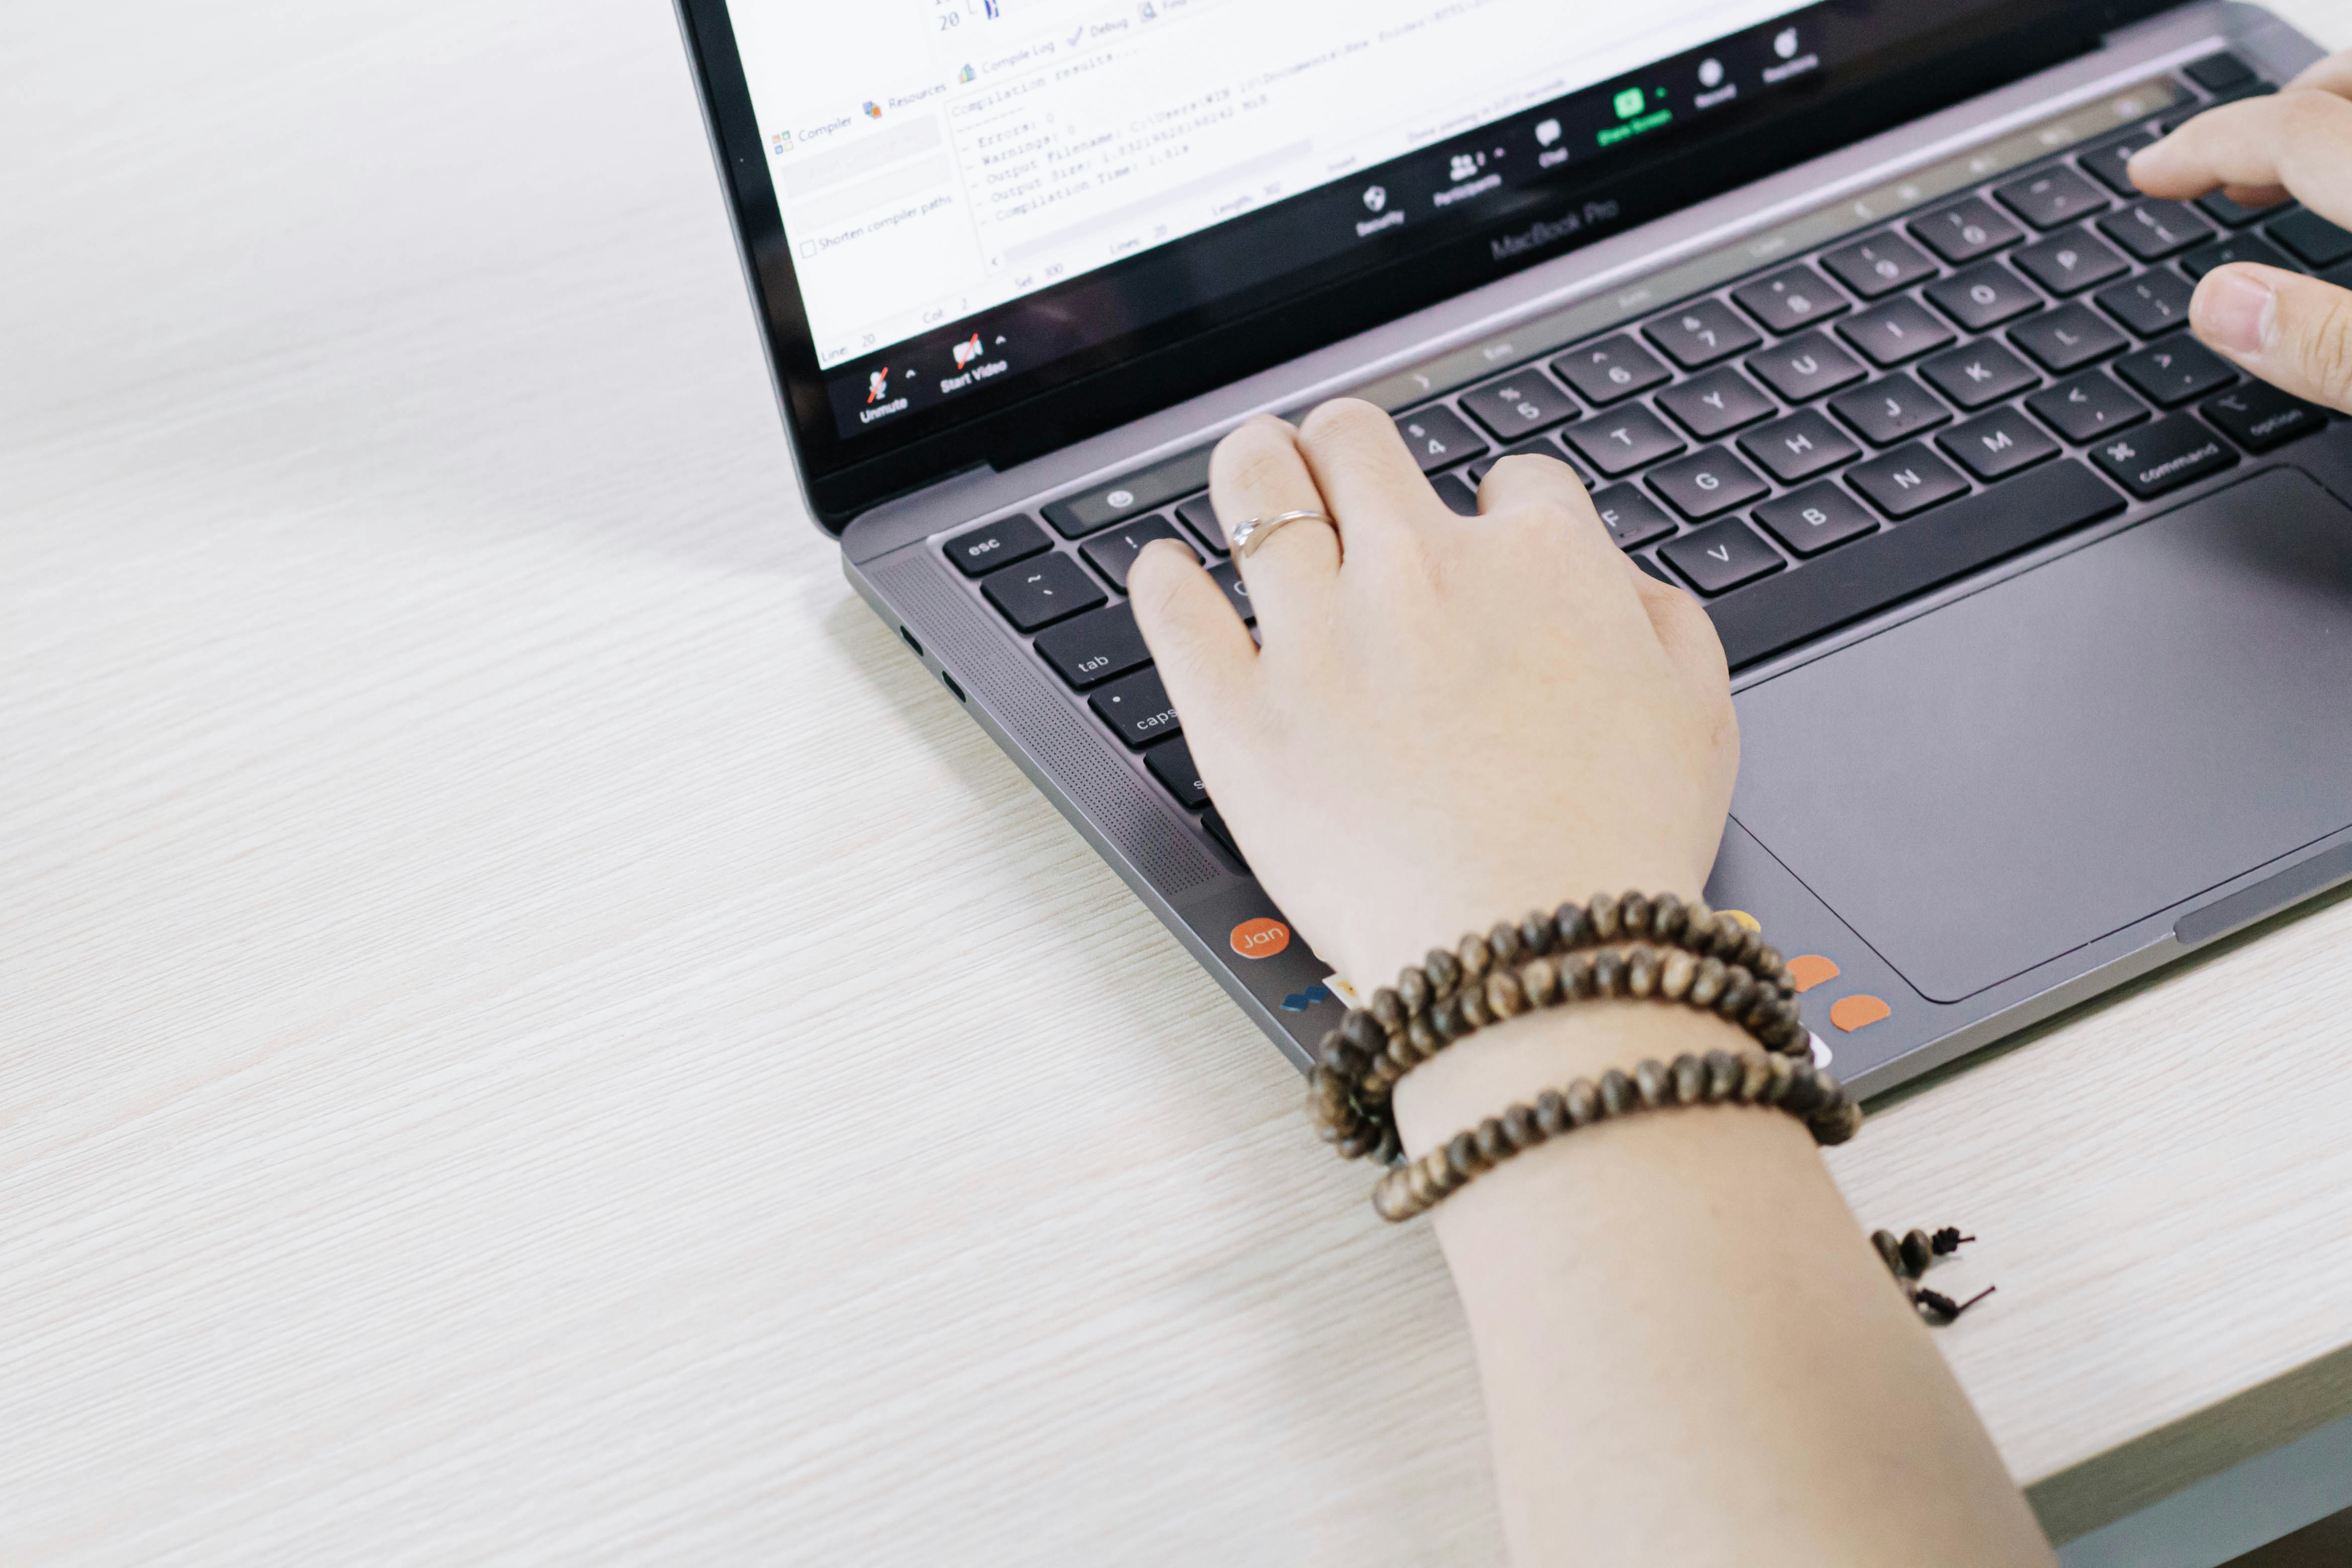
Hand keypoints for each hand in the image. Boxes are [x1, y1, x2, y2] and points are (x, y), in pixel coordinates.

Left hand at [1125, 400, 1736, 992]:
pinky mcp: (1239, 712)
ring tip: (1254, 467)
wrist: (1530, 956)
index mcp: (1540, 562)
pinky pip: (1175, 610)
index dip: (1498, 510)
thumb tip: (1615, 580)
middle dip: (1350, 447)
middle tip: (1337, 468)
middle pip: (1360, 445)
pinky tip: (1168, 573)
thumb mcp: (1699, 716)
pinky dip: (1164, 581)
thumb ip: (1660, 619)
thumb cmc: (1616, 853)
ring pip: (1258, 488)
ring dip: (1255, 464)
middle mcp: (1420, 573)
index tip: (1481, 543)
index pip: (1511, 481)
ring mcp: (1319, 636)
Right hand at [2129, 49, 2351, 411]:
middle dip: (2274, 111)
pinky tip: (2351, 211)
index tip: (2150, 174)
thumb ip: (2328, 342)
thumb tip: (2219, 304)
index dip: (2206, 147)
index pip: (2294, 132)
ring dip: (2329, 124)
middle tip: (2215, 169)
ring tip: (2287, 178)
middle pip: (2347, 87)